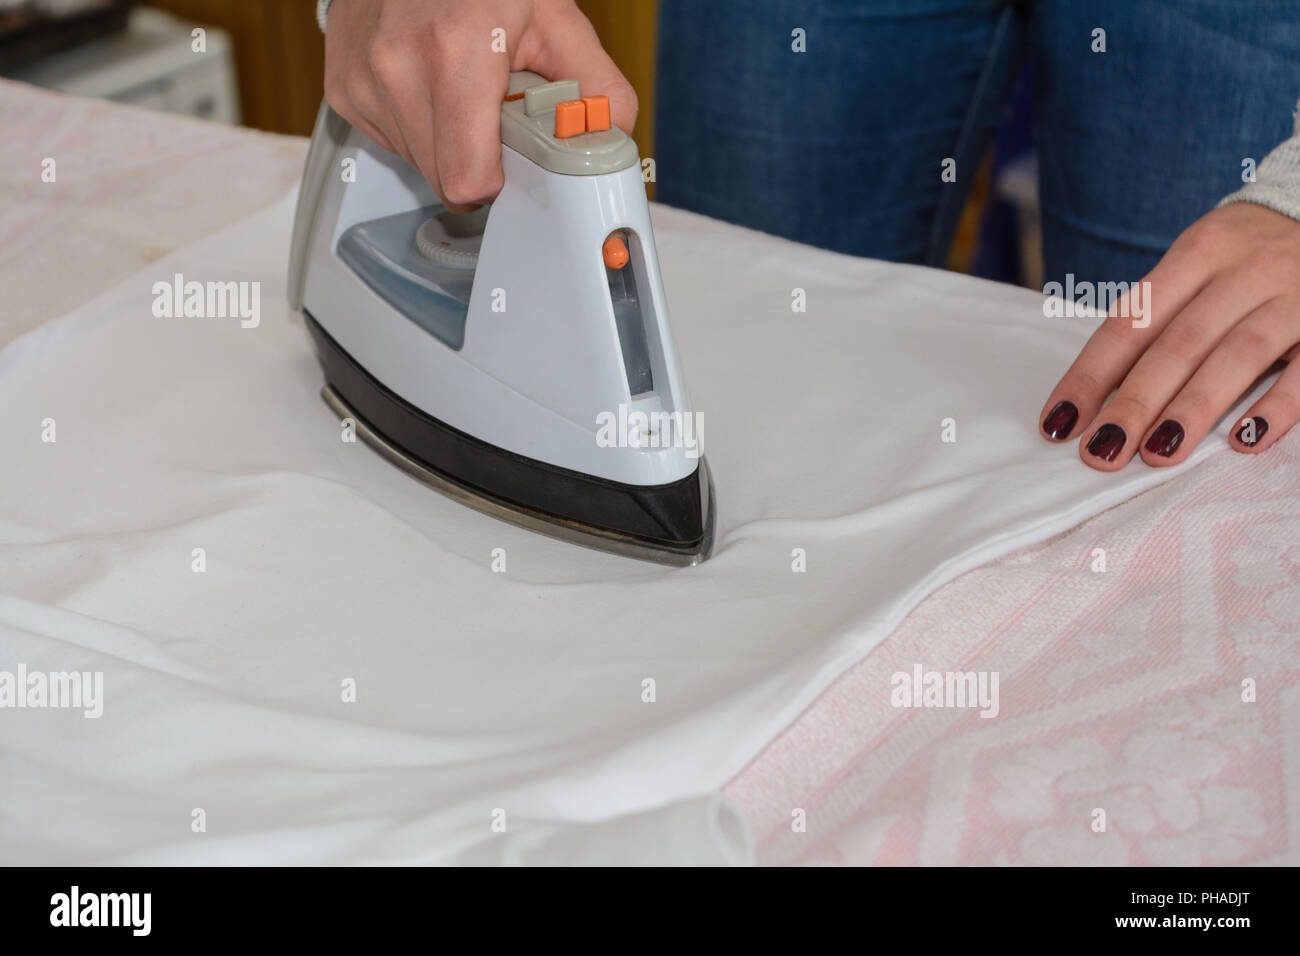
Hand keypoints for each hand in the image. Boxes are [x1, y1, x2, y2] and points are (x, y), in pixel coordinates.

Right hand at [323, 0, 637, 211]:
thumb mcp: (554, 20)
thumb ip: (600, 89)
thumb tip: (612, 142)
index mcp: (456, 51)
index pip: (468, 180)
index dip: (496, 184)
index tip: (511, 163)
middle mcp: (399, 66)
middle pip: (444, 180)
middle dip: (476, 162)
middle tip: (490, 115)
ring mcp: (364, 79)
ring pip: (418, 165)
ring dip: (445, 144)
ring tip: (458, 90)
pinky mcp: (343, 88)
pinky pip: (391, 142)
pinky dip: (417, 125)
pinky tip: (427, 84)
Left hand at [1039, 202, 1299, 468]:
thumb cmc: (1251, 255)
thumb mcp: (1201, 263)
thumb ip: (1160, 317)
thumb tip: (1100, 394)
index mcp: (1196, 254)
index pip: (1131, 322)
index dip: (1091, 375)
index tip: (1059, 423)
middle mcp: (1244, 271)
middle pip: (1179, 343)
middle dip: (1136, 402)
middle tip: (1102, 451)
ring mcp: (1294, 294)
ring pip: (1238, 354)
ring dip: (1194, 407)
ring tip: (1158, 453)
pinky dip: (1278, 405)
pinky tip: (1246, 440)